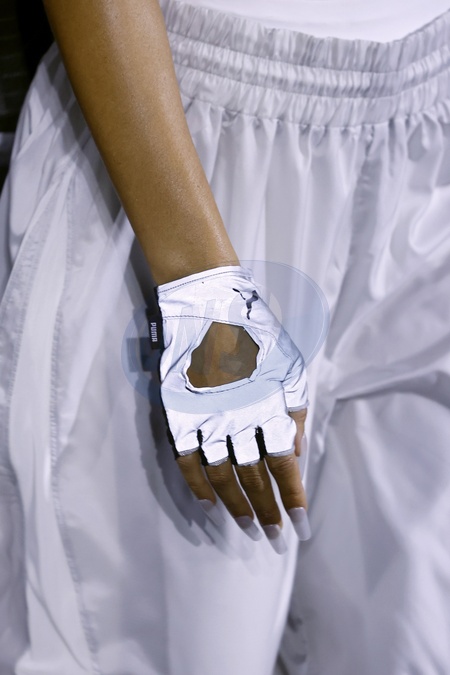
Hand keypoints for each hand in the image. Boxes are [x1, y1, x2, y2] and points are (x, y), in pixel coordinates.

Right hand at [156, 265, 310, 551]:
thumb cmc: (256, 330)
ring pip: (221, 475)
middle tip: (273, 537)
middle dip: (267, 511)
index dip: (292, 499)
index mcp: (268, 406)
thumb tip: (294, 454)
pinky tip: (208, 505)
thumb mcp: (288, 365)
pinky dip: (197, 486)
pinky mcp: (180, 413)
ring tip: (246, 528)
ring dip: (235, 506)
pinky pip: (187, 459)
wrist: (207, 303)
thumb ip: (293, 411)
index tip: (299, 526)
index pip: (283, 466)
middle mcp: (238, 419)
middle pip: (254, 477)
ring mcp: (206, 418)